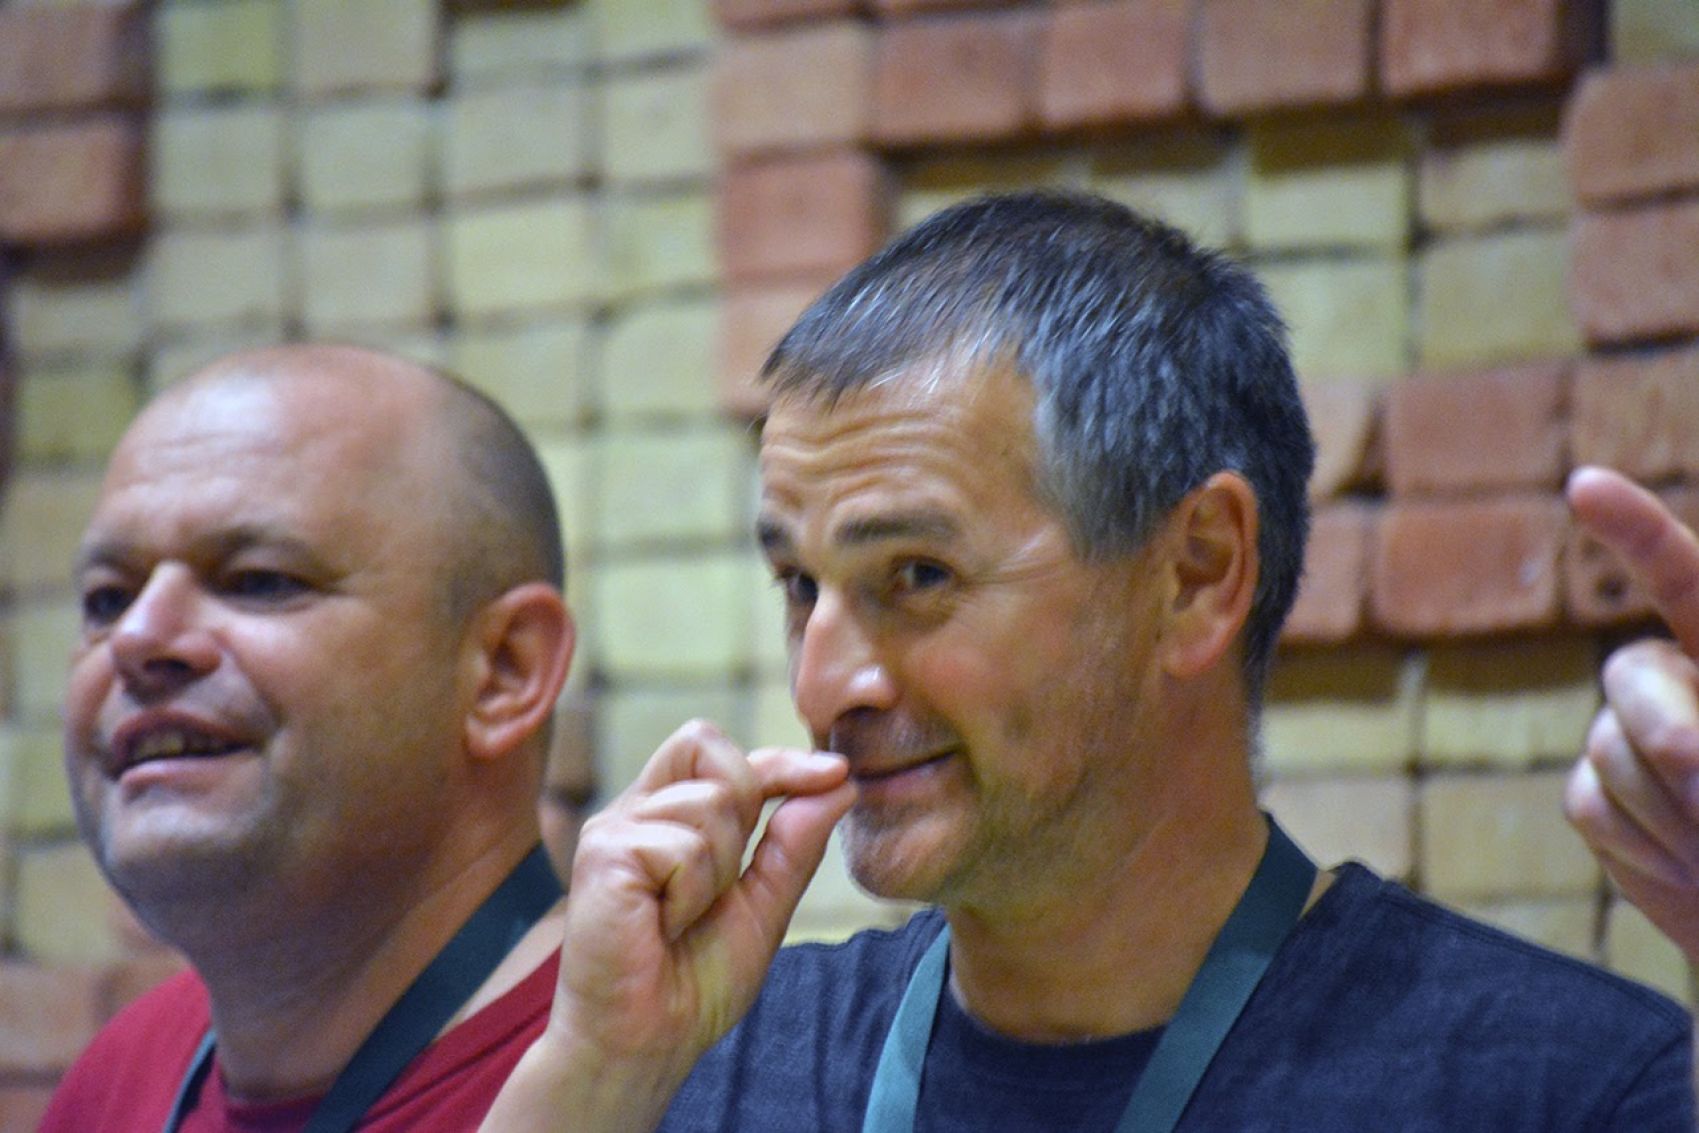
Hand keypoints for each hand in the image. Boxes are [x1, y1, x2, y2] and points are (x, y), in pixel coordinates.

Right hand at [482, 720, 853, 1130]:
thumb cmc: (693, 982)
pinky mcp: (603, 852)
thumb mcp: (765, 906)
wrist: (646, 1042)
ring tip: (682, 918)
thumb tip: (840, 783)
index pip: (724, 754)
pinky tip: (662, 926)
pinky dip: (691, 896)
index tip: (836, 773)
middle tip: (719, 885)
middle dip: (746, 810)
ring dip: (718, 872)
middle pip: (711, 749)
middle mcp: (638, 810)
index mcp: (670, 816)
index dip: (781, 759)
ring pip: (711, 804)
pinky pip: (684, 847)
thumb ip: (796, 844)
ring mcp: (615, 827)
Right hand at [1565, 467, 1698, 962]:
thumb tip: (1682, 755)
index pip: (1679, 576)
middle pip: (1630, 676)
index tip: (1586, 487)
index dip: (1634, 530)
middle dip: (1665, 732)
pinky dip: (1647, 853)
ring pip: (1607, 751)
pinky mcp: (1595, 799)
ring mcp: (1626, 739)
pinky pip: (1591, 806)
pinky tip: (1690, 874)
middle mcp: (1675, 682)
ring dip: (1673, 816)